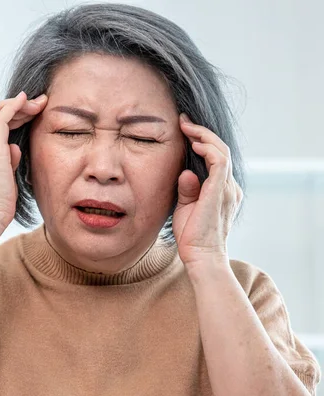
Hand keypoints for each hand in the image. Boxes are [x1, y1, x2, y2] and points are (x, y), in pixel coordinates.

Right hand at [0, 91, 47, 232]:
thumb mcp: (5, 178)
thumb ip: (8, 160)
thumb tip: (15, 148)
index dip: (12, 113)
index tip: (30, 111)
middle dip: (18, 105)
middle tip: (39, 103)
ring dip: (20, 105)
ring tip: (40, 104)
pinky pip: (2, 119)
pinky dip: (15, 107)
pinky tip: (28, 103)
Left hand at [172, 114, 242, 270]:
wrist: (200, 256)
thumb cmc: (191, 236)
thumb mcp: (186, 207)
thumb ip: (187, 189)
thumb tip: (186, 172)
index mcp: (223, 191)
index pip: (217, 159)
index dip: (202, 142)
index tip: (185, 130)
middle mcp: (229, 187)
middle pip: (221, 151)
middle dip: (202, 133)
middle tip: (183, 121)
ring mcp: (227, 189)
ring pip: (221, 152)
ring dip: (203, 136)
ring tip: (186, 126)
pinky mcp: (220, 191)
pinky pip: (219, 161)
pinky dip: (208, 148)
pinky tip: (194, 142)